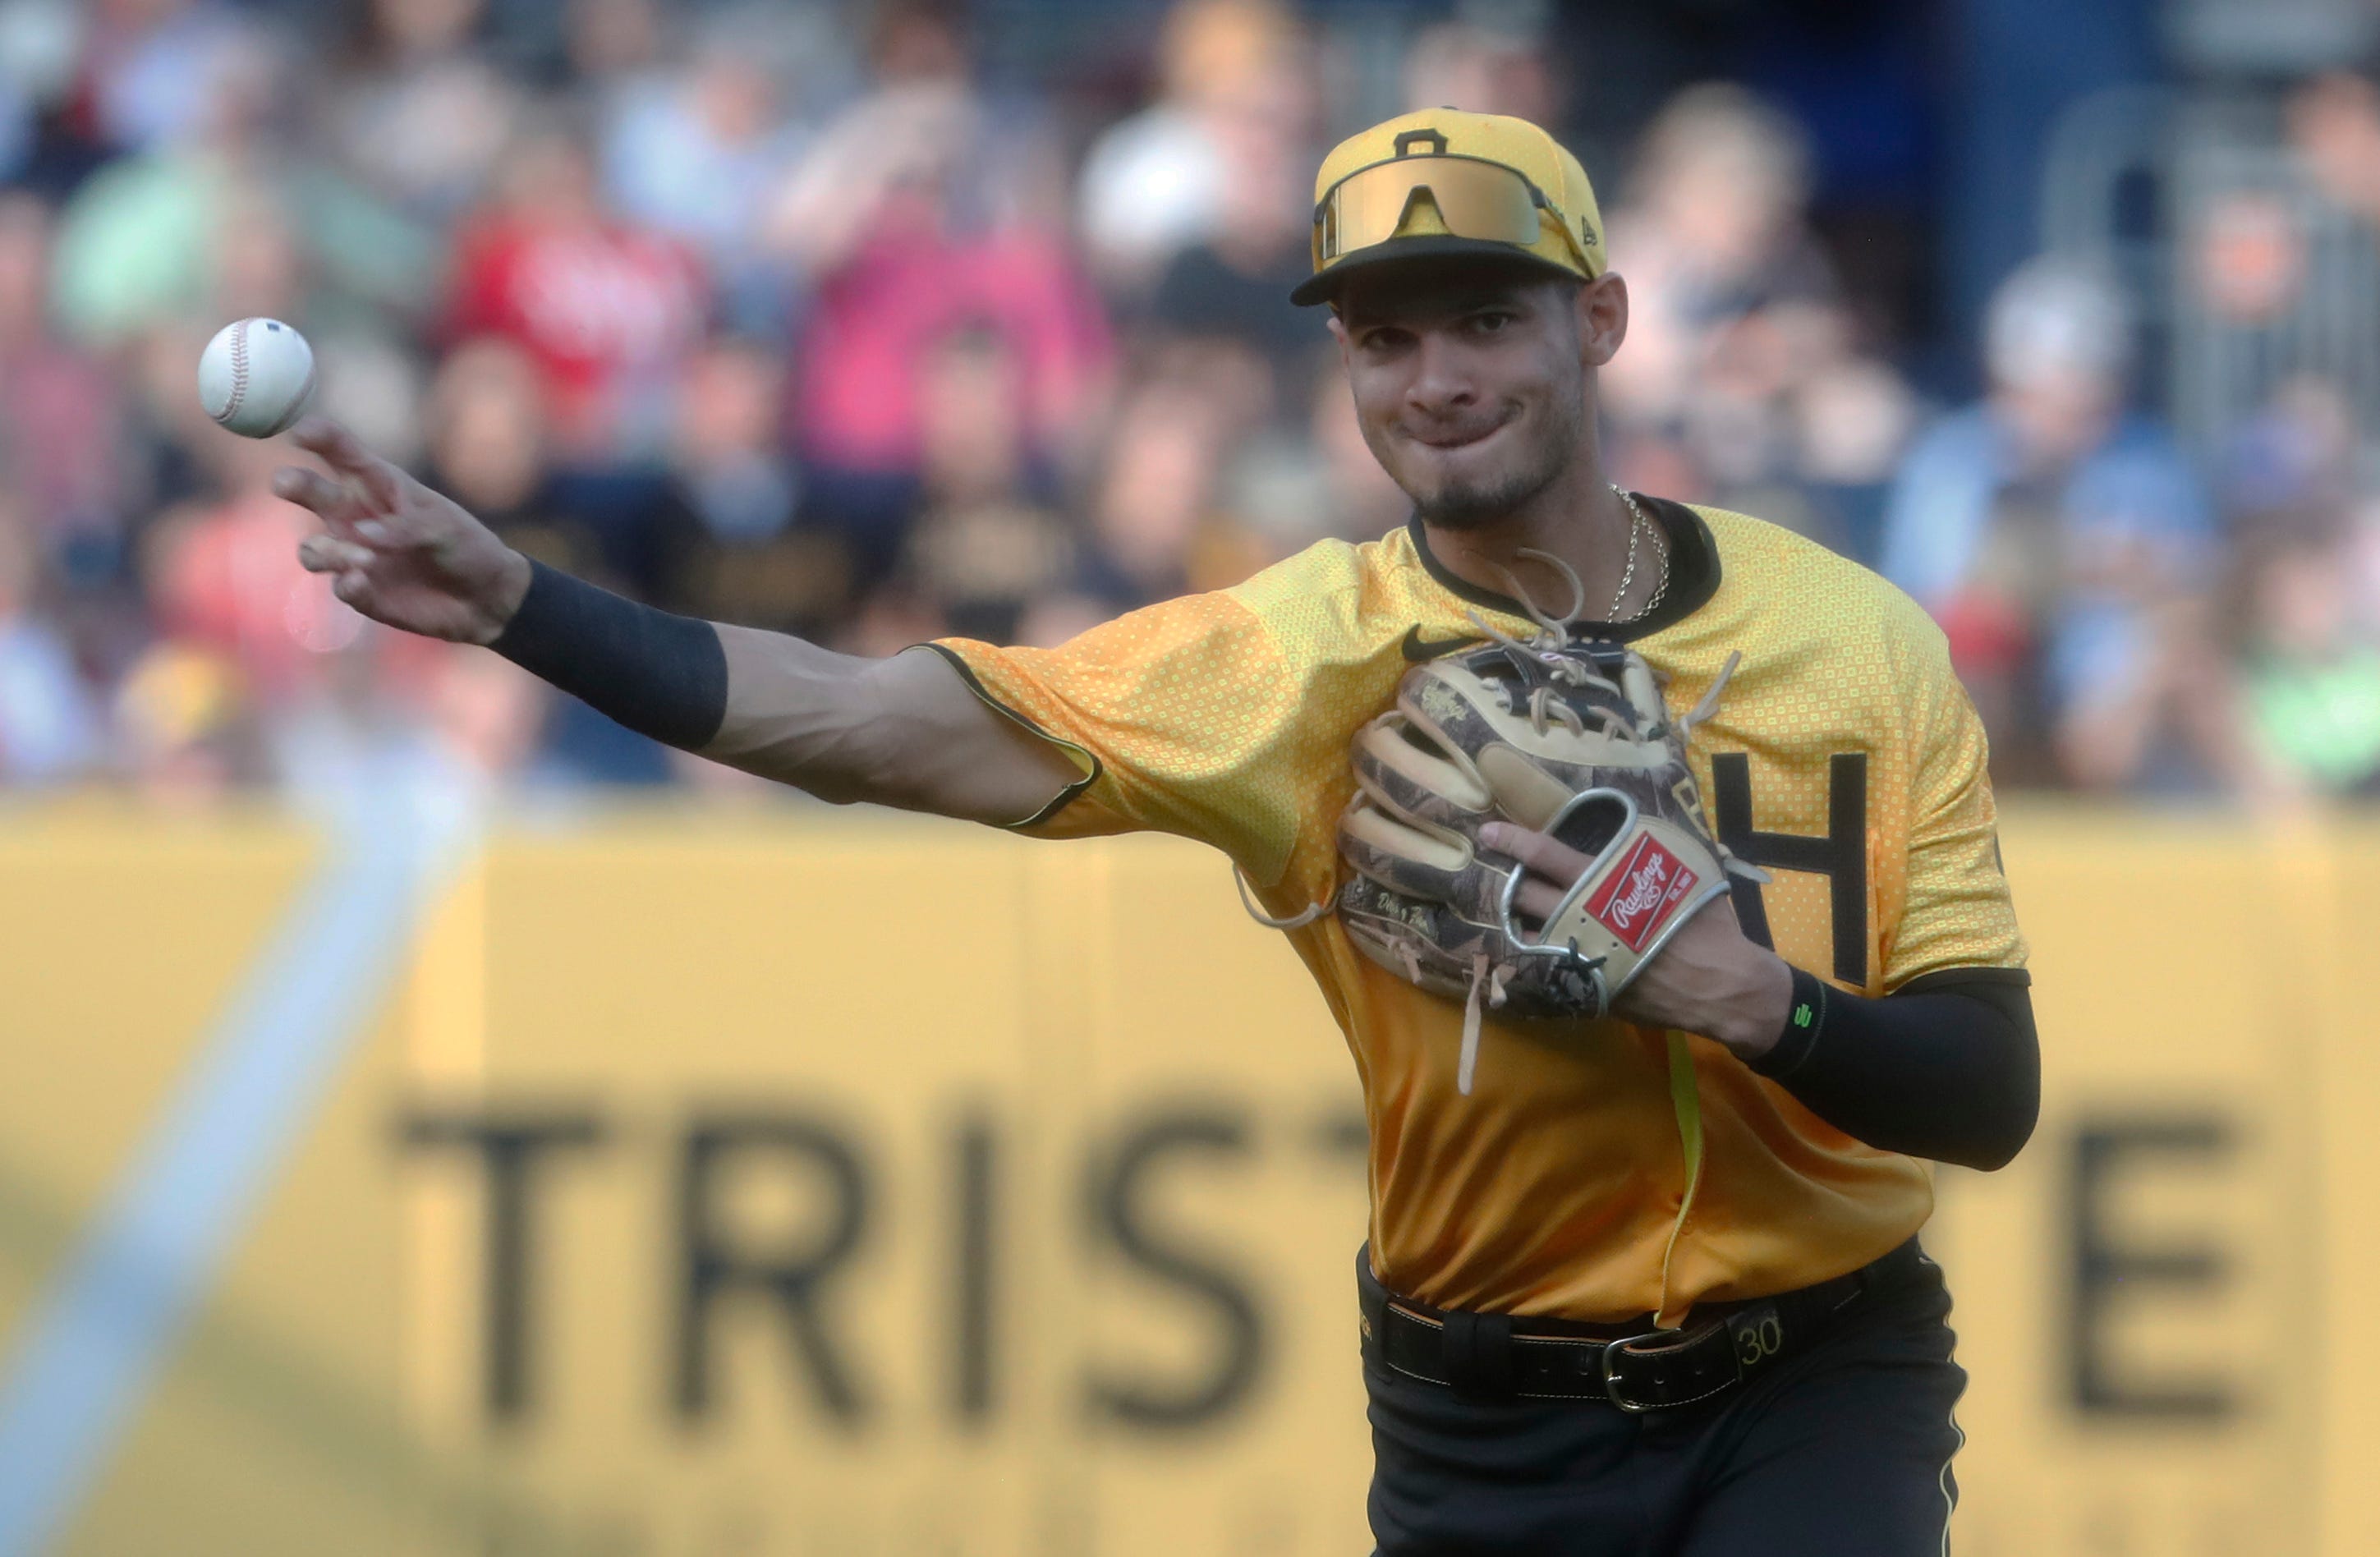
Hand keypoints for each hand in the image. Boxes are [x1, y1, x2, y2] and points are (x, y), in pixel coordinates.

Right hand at [278, 418, 531, 645]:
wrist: (484, 598)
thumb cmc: (465, 547)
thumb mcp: (443, 528)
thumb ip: (405, 527)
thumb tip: (362, 534)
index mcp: (379, 484)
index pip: (343, 453)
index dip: (320, 437)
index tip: (302, 431)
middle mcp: (356, 515)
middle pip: (309, 492)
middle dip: (292, 483)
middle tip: (285, 483)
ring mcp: (352, 553)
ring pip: (313, 548)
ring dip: (328, 551)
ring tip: (364, 559)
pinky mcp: (359, 590)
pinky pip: (338, 585)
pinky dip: (347, 583)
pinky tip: (362, 583)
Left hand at [1479, 820, 1793, 1058]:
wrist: (1722, 986)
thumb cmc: (1707, 925)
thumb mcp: (1684, 874)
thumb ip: (1651, 852)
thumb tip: (1637, 828)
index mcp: (1604, 885)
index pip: (1547, 855)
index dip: (1516, 841)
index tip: (1489, 832)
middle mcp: (1582, 919)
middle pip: (1526, 894)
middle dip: (1506, 881)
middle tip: (1492, 869)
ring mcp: (1579, 955)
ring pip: (1529, 932)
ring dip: (1519, 918)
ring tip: (1513, 908)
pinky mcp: (1585, 986)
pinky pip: (1548, 967)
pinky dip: (1539, 953)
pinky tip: (1539, 945)